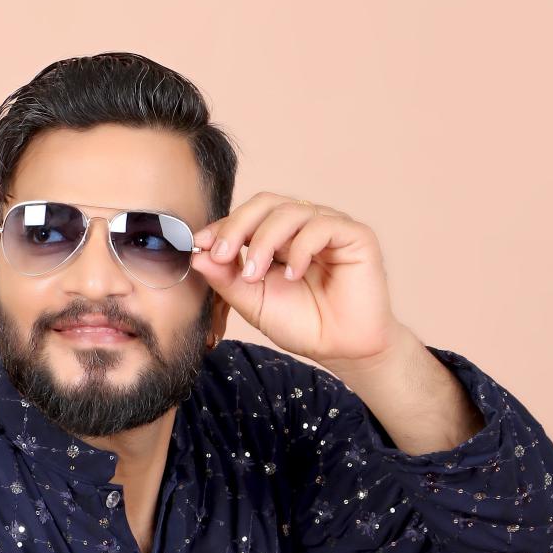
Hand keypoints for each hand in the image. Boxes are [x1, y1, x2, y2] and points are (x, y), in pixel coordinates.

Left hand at [191, 191, 402, 366]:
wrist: (342, 349)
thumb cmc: (303, 325)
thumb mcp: (253, 302)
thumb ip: (227, 279)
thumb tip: (197, 256)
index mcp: (280, 238)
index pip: (248, 217)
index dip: (223, 227)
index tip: (199, 245)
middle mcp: (304, 226)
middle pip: (266, 203)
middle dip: (238, 227)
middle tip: (221, 254)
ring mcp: (330, 227)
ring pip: (289, 211)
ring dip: (265, 240)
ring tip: (255, 275)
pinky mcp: (355, 235)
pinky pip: (321, 226)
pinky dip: (300, 248)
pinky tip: (292, 275)